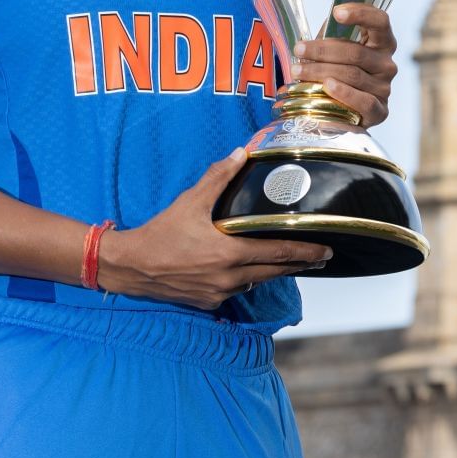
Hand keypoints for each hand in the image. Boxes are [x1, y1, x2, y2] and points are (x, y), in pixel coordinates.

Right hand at [96, 149, 332, 310]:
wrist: (129, 266)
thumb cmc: (160, 232)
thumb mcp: (190, 201)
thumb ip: (219, 178)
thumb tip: (241, 153)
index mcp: (230, 253)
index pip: (279, 254)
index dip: (306, 253)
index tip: (327, 251)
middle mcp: (229, 278)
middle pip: (274, 272)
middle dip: (299, 264)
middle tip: (320, 258)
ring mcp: (219, 293)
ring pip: (255, 282)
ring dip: (270, 272)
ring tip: (286, 261)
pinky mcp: (207, 303)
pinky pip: (235, 292)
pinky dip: (244, 281)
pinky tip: (246, 271)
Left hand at [292, 2, 398, 127]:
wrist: (344, 112)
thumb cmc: (337, 74)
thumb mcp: (335, 50)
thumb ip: (332, 35)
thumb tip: (327, 20)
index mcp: (381, 43)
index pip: (380, 21)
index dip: (361, 14)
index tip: (336, 12)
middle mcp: (387, 64)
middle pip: (356, 52)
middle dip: (323, 50)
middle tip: (299, 50)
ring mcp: (385, 88)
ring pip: (352, 74)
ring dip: (320, 71)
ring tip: (298, 71)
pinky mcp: (380, 111)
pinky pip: (363, 101)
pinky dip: (344, 92)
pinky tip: (327, 86)